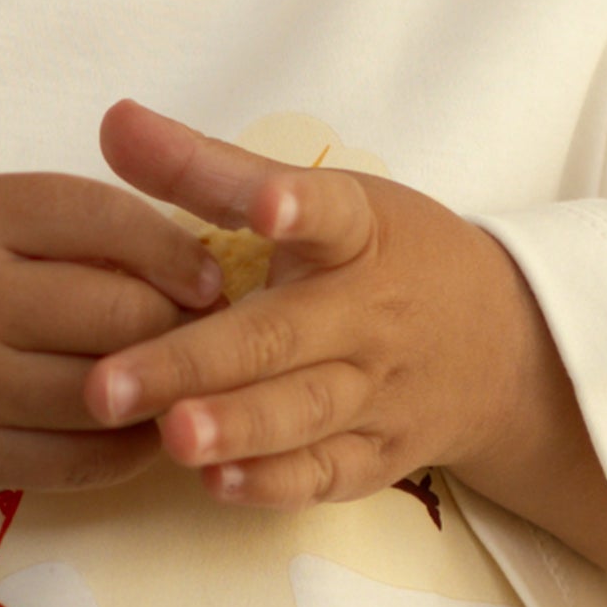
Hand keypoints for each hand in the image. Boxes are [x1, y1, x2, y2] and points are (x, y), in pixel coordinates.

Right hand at [0, 167, 223, 489]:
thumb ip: (60, 222)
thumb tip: (187, 261)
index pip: (101, 223)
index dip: (174, 249)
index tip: (210, 273)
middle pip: (116, 316)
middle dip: (181, 323)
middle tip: (213, 330)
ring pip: (106, 395)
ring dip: (166, 391)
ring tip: (188, 380)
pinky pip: (78, 462)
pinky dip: (129, 448)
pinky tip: (148, 428)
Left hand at [84, 99, 544, 508]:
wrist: (498, 349)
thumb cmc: (383, 260)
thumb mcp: (322, 200)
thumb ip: (210, 169)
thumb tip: (112, 123)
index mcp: (359, 236)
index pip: (334, 215)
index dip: (299, 207)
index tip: (266, 203)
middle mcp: (371, 317)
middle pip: (282, 338)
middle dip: (194, 362)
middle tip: (108, 384)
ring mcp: (379, 392)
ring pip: (302, 413)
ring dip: (235, 427)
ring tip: (169, 436)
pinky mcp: (380, 455)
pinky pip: (327, 473)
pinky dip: (275, 482)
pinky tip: (215, 483)